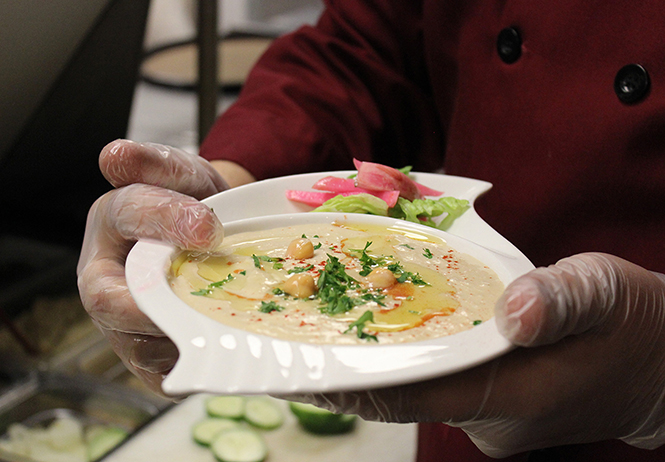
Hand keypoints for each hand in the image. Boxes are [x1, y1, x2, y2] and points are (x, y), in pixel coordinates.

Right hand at [77, 140, 226, 394]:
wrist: (216, 244)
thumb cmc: (196, 207)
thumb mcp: (186, 176)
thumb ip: (159, 166)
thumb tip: (114, 157)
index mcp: (111, 223)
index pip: (125, 216)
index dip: (164, 220)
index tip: (208, 227)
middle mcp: (106, 278)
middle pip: (109, 299)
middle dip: (156, 300)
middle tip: (204, 297)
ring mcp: (121, 323)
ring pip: (140, 343)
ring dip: (184, 337)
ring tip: (227, 326)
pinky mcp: (148, 357)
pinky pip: (166, 371)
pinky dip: (197, 363)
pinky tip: (228, 349)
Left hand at [290, 253, 664, 456]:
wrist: (659, 367)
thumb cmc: (636, 326)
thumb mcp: (607, 292)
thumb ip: (562, 298)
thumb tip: (515, 308)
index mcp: (516, 396)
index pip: (416, 395)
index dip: (354, 385)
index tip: (299, 372)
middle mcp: (491, 418)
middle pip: (403, 394)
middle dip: (347, 370)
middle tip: (292, 339)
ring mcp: (489, 418)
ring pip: (416, 389)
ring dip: (371, 363)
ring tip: (320, 328)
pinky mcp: (490, 406)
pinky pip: (435, 383)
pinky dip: (403, 360)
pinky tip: (379, 330)